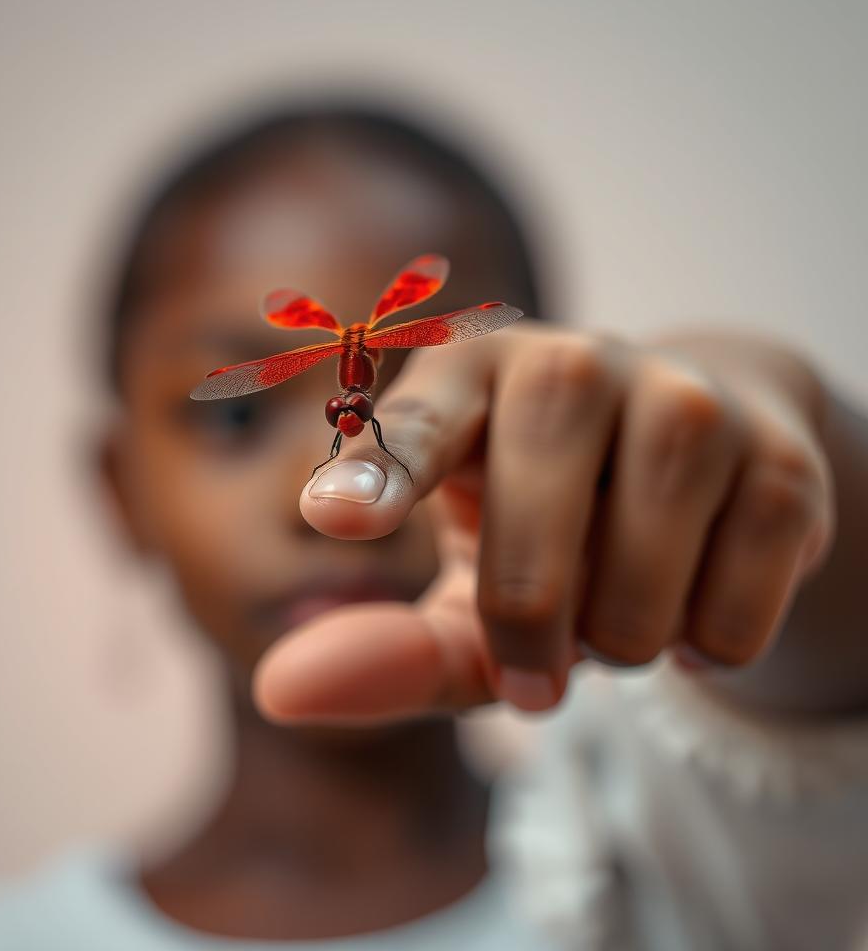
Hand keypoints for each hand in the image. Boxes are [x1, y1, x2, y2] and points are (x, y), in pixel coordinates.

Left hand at [253, 324, 833, 721]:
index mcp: (466, 377)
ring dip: (619, 642)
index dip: (379, 474)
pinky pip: (729, 619)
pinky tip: (695, 588)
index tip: (333, 517)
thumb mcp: (460, 590)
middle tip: (538, 655)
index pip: (416, 427)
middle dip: (529, 635)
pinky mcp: (779, 458)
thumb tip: (279, 692)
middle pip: (531, 551)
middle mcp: (568, 366)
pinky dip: (702, 646)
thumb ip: (384, 645)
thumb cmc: (547, 527)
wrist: (697, 461)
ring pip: (636, 599)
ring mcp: (682, 401)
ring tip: (621, 595)